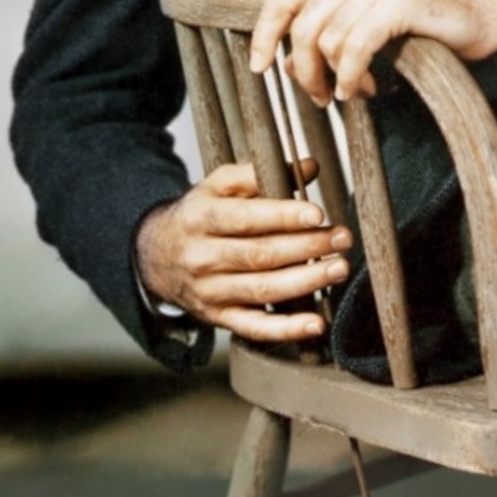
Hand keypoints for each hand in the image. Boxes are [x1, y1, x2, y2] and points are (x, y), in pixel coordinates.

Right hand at [135, 160, 351, 342]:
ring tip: (339, 268)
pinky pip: (254, 328)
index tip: (318, 213)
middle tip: (342, 238)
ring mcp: (209, 292)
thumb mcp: (218, 184)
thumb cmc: (199, 214)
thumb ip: (260, 172)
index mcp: (201, 218)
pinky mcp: (218, 318)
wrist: (155, 255)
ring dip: (306, 282)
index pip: (246, 218)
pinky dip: (287, 330)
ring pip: (263, 291)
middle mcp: (202, 257)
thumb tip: (309, 166)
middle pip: (260, 256)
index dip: (283, 217)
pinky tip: (316, 323)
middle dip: (307, 247)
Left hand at [249, 0, 496, 106]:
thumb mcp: (370, 14)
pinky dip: (351, 76)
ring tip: (354, 91)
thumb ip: (332, 28)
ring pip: (327, 41)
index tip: (260, 69)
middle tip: (319, 97)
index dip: (264, 36)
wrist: (486, 7)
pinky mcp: (397, 1)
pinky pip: (356, 48)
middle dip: (304, 70)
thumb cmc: (428, 16)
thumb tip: (289, 64)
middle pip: (302, 27)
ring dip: (334, 78)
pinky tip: (360, 90)